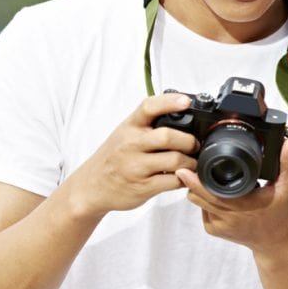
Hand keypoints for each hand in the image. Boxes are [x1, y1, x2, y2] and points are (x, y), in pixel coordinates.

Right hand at [67, 92, 198, 216]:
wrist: (91, 186)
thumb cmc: (114, 157)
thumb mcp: (124, 133)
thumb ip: (148, 124)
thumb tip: (183, 114)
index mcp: (129, 126)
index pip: (149, 107)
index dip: (169, 102)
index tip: (185, 101)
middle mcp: (131, 144)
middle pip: (168, 136)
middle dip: (189, 141)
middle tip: (195, 145)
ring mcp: (136, 167)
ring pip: (175, 160)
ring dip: (191, 162)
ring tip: (192, 162)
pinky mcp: (143, 187)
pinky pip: (173, 181)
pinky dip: (184, 178)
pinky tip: (183, 176)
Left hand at [182, 135, 287, 252]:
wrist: (279, 243)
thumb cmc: (285, 214)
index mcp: (242, 205)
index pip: (209, 191)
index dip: (196, 178)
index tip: (191, 163)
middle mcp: (227, 218)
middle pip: (196, 194)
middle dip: (192, 179)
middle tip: (194, 163)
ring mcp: (219, 226)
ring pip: (197, 201)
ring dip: (199, 189)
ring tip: (206, 176)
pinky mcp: (214, 230)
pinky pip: (202, 210)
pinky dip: (205, 200)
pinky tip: (219, 194)